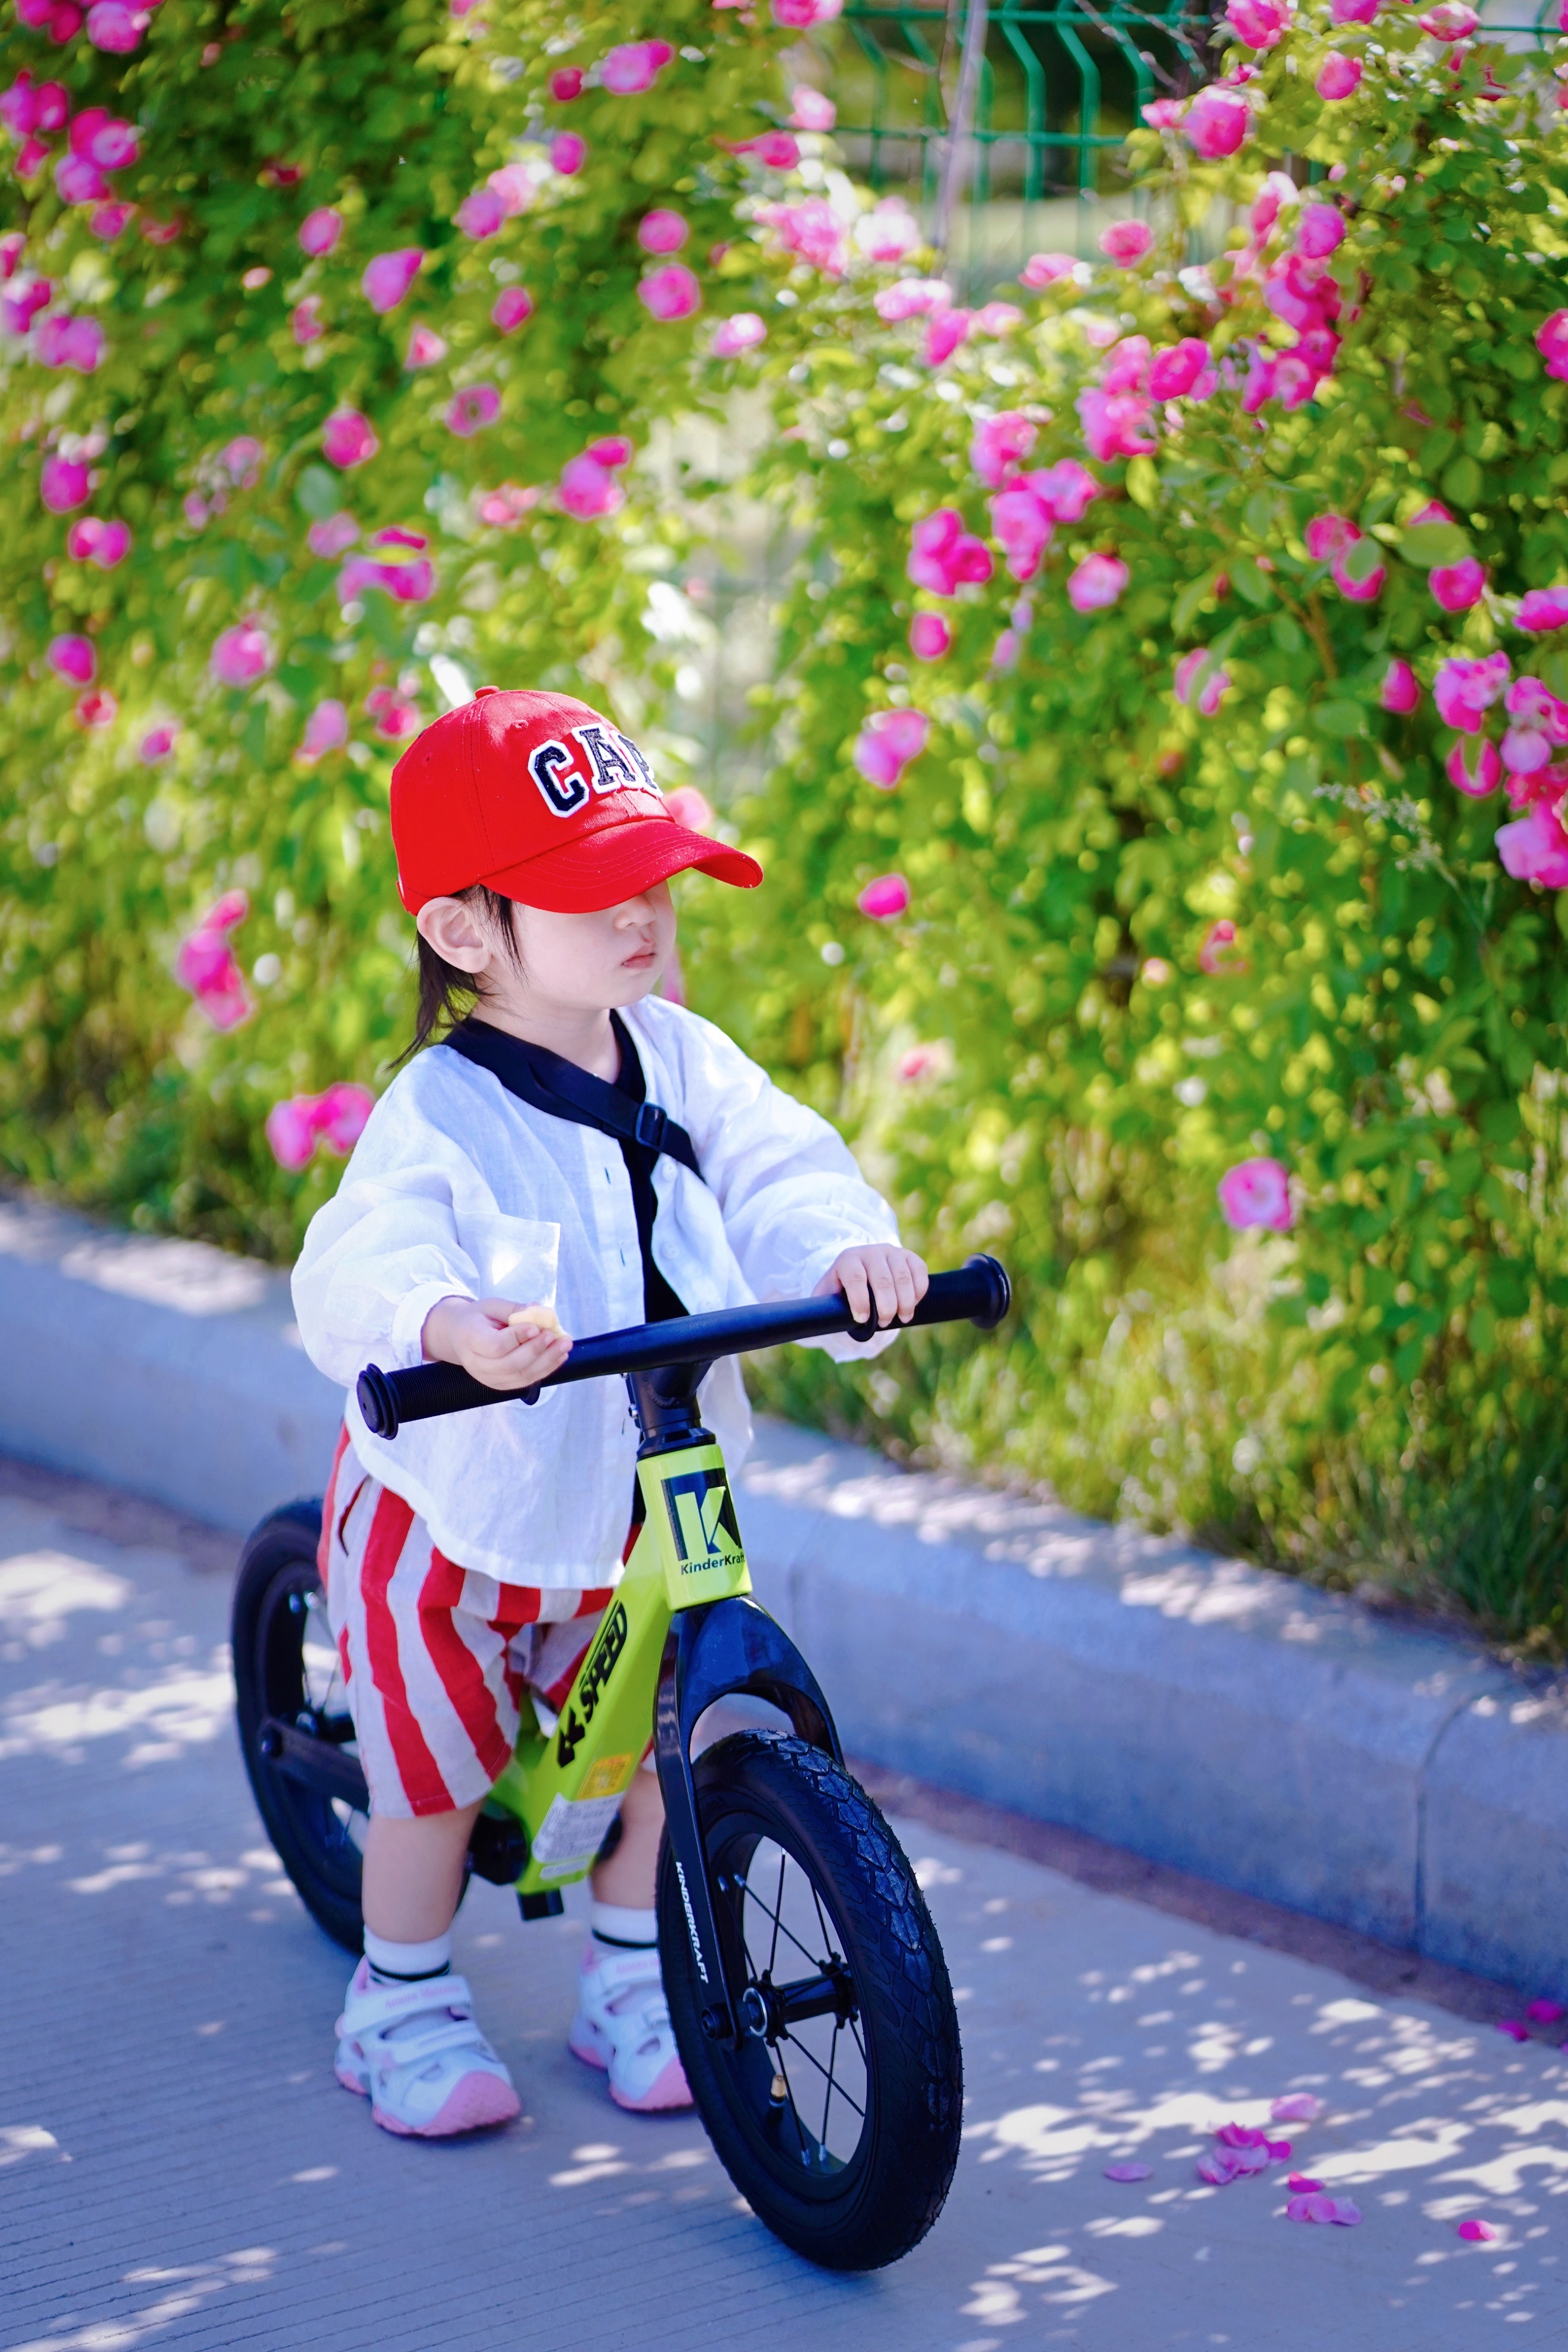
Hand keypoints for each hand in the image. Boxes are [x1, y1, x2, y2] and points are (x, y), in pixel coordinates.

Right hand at [421, 1294, 571, 1391]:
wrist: (460, 1337)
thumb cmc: (478, 1318)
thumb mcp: (491, 1306)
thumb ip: (514, 1309)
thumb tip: (540, 1311)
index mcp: (470, 1339)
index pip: (495, 1346)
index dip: (517, 1338)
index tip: (536, 1327)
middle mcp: (476, 1364)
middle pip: (510, 1364)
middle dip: (536, 1350)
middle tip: (555, 1335)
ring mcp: (488, 1378)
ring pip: (520, 1376)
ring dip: (547, 1361)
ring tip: (565, 1345)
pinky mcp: (500, 1385)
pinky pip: (525, 1381)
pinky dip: (545, 1369)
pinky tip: (559, 1356)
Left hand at [813, 1245, 928, 1328]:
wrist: (861, 1271)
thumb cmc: (843, 1289)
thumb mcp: (828, 1296)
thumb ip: (823, 1307)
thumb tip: (819, 1323)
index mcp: (847, 1259)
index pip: (855, 1277)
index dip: (860, 1300)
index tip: (862, 1319)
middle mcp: (870, 1252)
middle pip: (882, 1280)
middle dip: (886, 1307)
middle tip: (884, 1323)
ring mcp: (891, 1252)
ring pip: (903, 1277)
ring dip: (906, 1302)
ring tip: (902, 1318)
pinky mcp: (909, 1256)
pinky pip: (919, 1270)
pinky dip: (919, 1291)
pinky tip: (913, 1304)